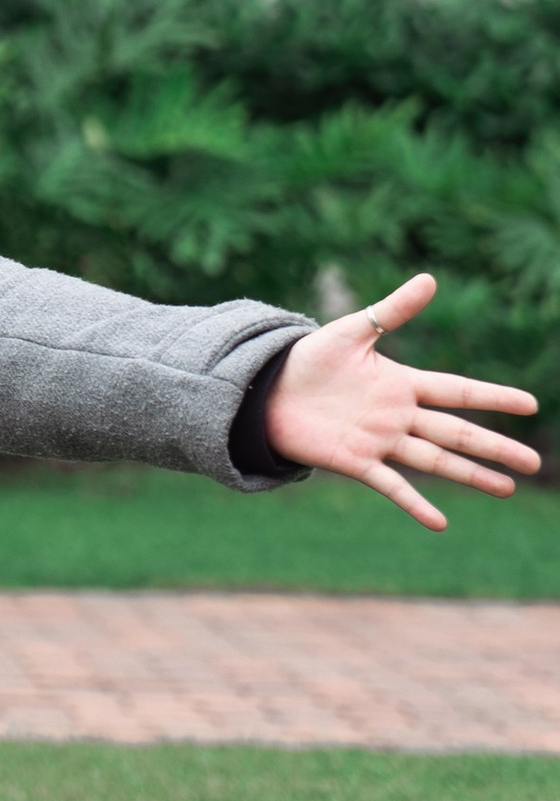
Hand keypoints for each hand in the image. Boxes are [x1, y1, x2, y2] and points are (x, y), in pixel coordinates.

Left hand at [264, 272, 539, 528]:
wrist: (267, 390)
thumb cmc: (309, 359)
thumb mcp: (351, 331)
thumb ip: (391, 310)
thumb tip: (430, 278)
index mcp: (402, 383)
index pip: (458, 390)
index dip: (493, 397)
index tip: (531, 404)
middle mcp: (398, 416)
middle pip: (456, 432)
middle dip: (494, 446)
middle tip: (532, 462)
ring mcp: (380, 441)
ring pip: (435, 461)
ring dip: (470, 474)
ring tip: (506, 487)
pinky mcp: (355, 462)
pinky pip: (391, 485)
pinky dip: (414, 503)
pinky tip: (440, 523)